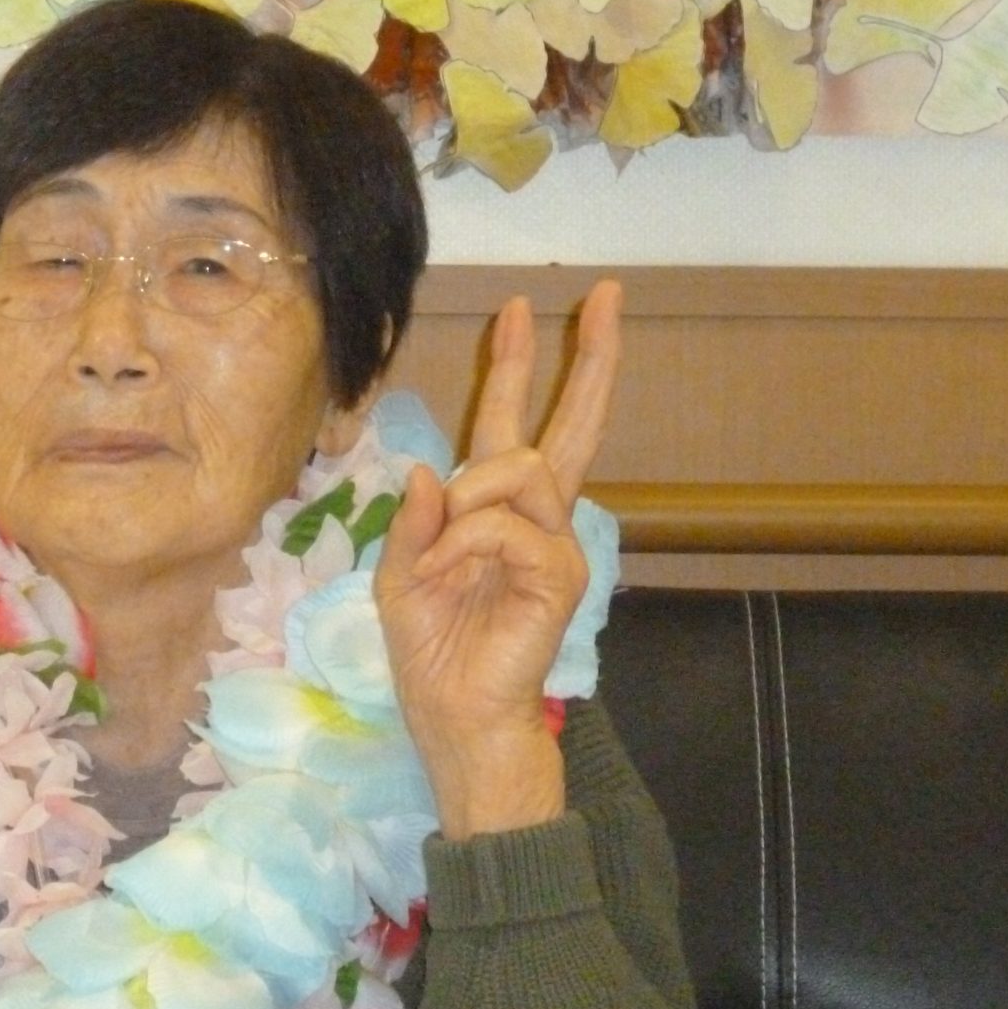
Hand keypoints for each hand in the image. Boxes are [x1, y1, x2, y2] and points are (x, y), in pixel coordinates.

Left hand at [374, 279, 621, 836]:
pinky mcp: (561, 572)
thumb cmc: (430, 649)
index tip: (520, 305)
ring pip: (519, 467)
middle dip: (588, 355)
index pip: (512, 422)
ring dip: (465, 504)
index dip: (518, 365)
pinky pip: (505, 526)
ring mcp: (556, 542)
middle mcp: (536, 517)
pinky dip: (464, 546)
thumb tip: (431, 468)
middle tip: (606, 293)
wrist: (455, 715)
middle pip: (570, 423)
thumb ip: (417, 519)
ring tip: (441, 559)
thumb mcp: (401, 572)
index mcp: (494, 509)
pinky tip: (451, 577)